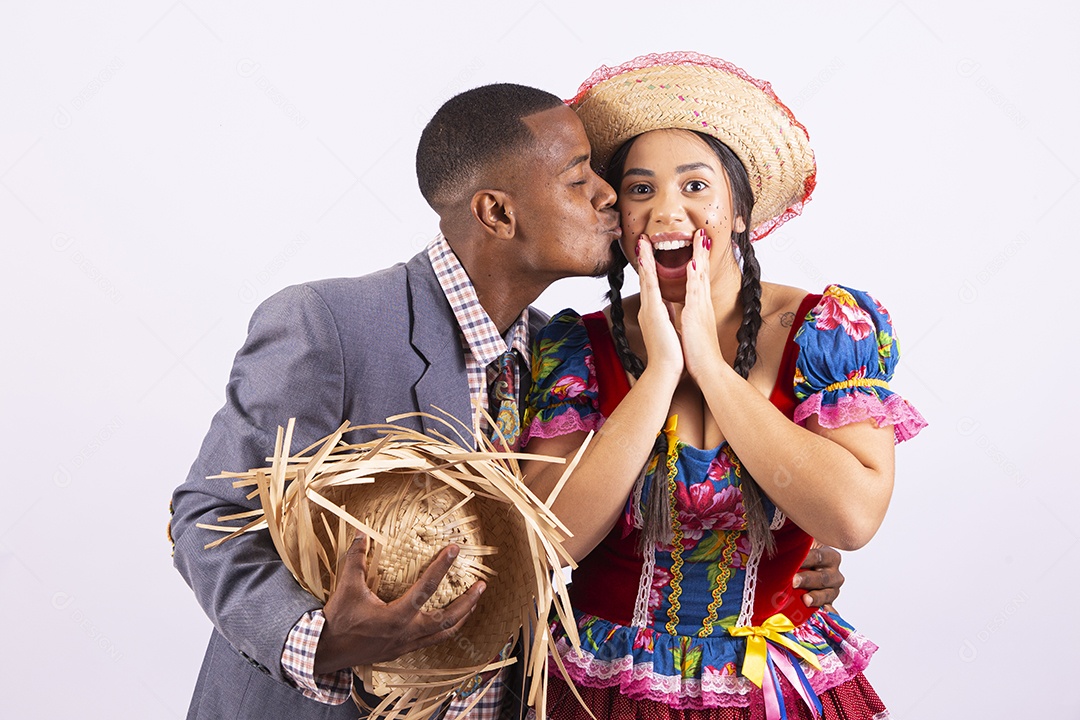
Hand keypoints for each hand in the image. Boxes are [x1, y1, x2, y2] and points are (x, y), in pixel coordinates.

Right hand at [313, 533, 484, 673]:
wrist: (327, 652)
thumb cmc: (338, 619)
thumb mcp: (347, 587)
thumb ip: (356, 559)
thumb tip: (361, 533)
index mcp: (395, 616)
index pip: (426, 588)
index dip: (442, 566)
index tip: (455, 550)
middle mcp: (406, 633)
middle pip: (448, 619)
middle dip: (468, 601)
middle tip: (482, 585)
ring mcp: (407, 645)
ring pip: (444, 634)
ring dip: (462, 617)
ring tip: (474, 603)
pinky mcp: (403, 651)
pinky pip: (432, 641)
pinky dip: (445, 630)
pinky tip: (448, 620)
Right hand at [635, 235, 683, 377]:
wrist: (665, 370)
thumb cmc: (670, 354)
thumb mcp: (669, 328)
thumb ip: (667, 315)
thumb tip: (669, 306)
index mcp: (654, 312)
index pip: (652, 285)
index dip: (651, 268)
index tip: (650, 253)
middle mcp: (648, 308)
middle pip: (646, 278)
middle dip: (644, 258)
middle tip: (643, 240)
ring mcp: (648, 310)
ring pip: (646, 278)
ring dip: (644, 258)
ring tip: (643, 242)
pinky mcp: (652, 312)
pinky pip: (650, 286)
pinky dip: (648, 271)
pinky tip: (646, 258)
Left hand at [679, 228, 724, 379]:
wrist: (708, 369)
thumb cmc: (699, 352)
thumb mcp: (693, 328)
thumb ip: (691, 316)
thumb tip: (688, 311)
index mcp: (700, 306)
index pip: (700, 279)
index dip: (700, 261)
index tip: (699, 246)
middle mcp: (702, 303)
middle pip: (704, 271)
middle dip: (703, 251)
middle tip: (703, 233)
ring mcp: (701, 307)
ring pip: (701, 276)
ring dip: (700, 256)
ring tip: (700, 238)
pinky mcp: (696, 315)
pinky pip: (695, 292)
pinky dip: (695, 277)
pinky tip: (694, 264)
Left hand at [792, 545, 843, 610]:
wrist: (805, 570)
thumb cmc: (802, 557)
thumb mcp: (802, 548)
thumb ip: (798, 549)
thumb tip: (782, 543)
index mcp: (830, 556)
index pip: (818, 557)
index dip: (805, 559)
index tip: (792, 561)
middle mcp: (834, 574)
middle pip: (822, 577)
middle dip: (807, 580)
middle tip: (793, 581)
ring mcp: (832, 590)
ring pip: (827, 595)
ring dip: (815, 597)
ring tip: (805, 600)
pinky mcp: (827, 604)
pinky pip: (828, 610)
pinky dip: (824, 613)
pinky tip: (818, 614)